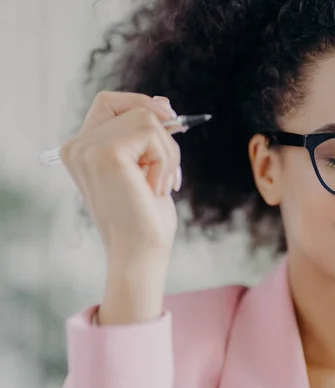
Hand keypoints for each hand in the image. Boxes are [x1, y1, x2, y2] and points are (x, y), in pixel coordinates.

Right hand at [60, 91, 181, 323]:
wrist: (140, 252)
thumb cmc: (145, 216)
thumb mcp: (147, 167)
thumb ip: (147, 135)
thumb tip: (163, 103)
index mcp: (82, 149)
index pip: (110, 102)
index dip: (141, 104)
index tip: (168, 119)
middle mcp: (78, 146)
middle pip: (134, 107)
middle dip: (164, 137)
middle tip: (168, 171)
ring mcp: (88, 147)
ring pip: (148, 119)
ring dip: (168, 153)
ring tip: (159, 185)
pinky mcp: (107, 152)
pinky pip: (152, 132)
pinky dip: (166, 159)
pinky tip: (155, 188)